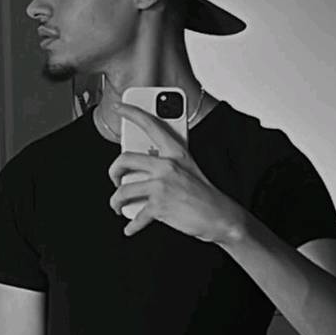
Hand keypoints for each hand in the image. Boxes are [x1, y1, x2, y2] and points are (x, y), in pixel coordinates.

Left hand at [108, 102, 243, 242]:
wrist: (222, 217)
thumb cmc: (204, 193)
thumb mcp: (189, 167)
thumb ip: (167, 160)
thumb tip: (141, 163)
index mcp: (175, 152)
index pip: (151, 125)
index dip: (132, 112)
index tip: (119, 106)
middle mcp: (167, 165)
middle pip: (124, 159)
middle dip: (113, 171)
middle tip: (115, 179)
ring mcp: (162, 186)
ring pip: (123, 191)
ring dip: (116, 202)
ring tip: (119, 206)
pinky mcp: (160, 206)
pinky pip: (136, 216)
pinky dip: (130, 226)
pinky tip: (129, 228)